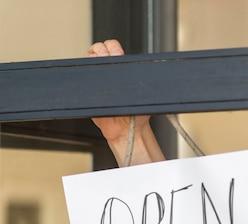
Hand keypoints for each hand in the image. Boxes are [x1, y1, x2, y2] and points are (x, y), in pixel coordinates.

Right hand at [85, 40, 163, 165]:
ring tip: (99, 67)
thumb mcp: (143, 96)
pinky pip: (81, 75)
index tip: (117, 55)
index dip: (113, 48)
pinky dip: (84, 71)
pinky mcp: (88, 87)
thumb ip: (142, 84)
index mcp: (121, 68)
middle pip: (98, 49)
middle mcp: (108, 70)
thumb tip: (144, 76)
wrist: (125, 129)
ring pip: (88, 58)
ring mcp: (96, 77)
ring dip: (92, 58)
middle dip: (101, 50)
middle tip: (106, 59)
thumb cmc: (136, 113)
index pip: (113, 47)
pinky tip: (92, 77)